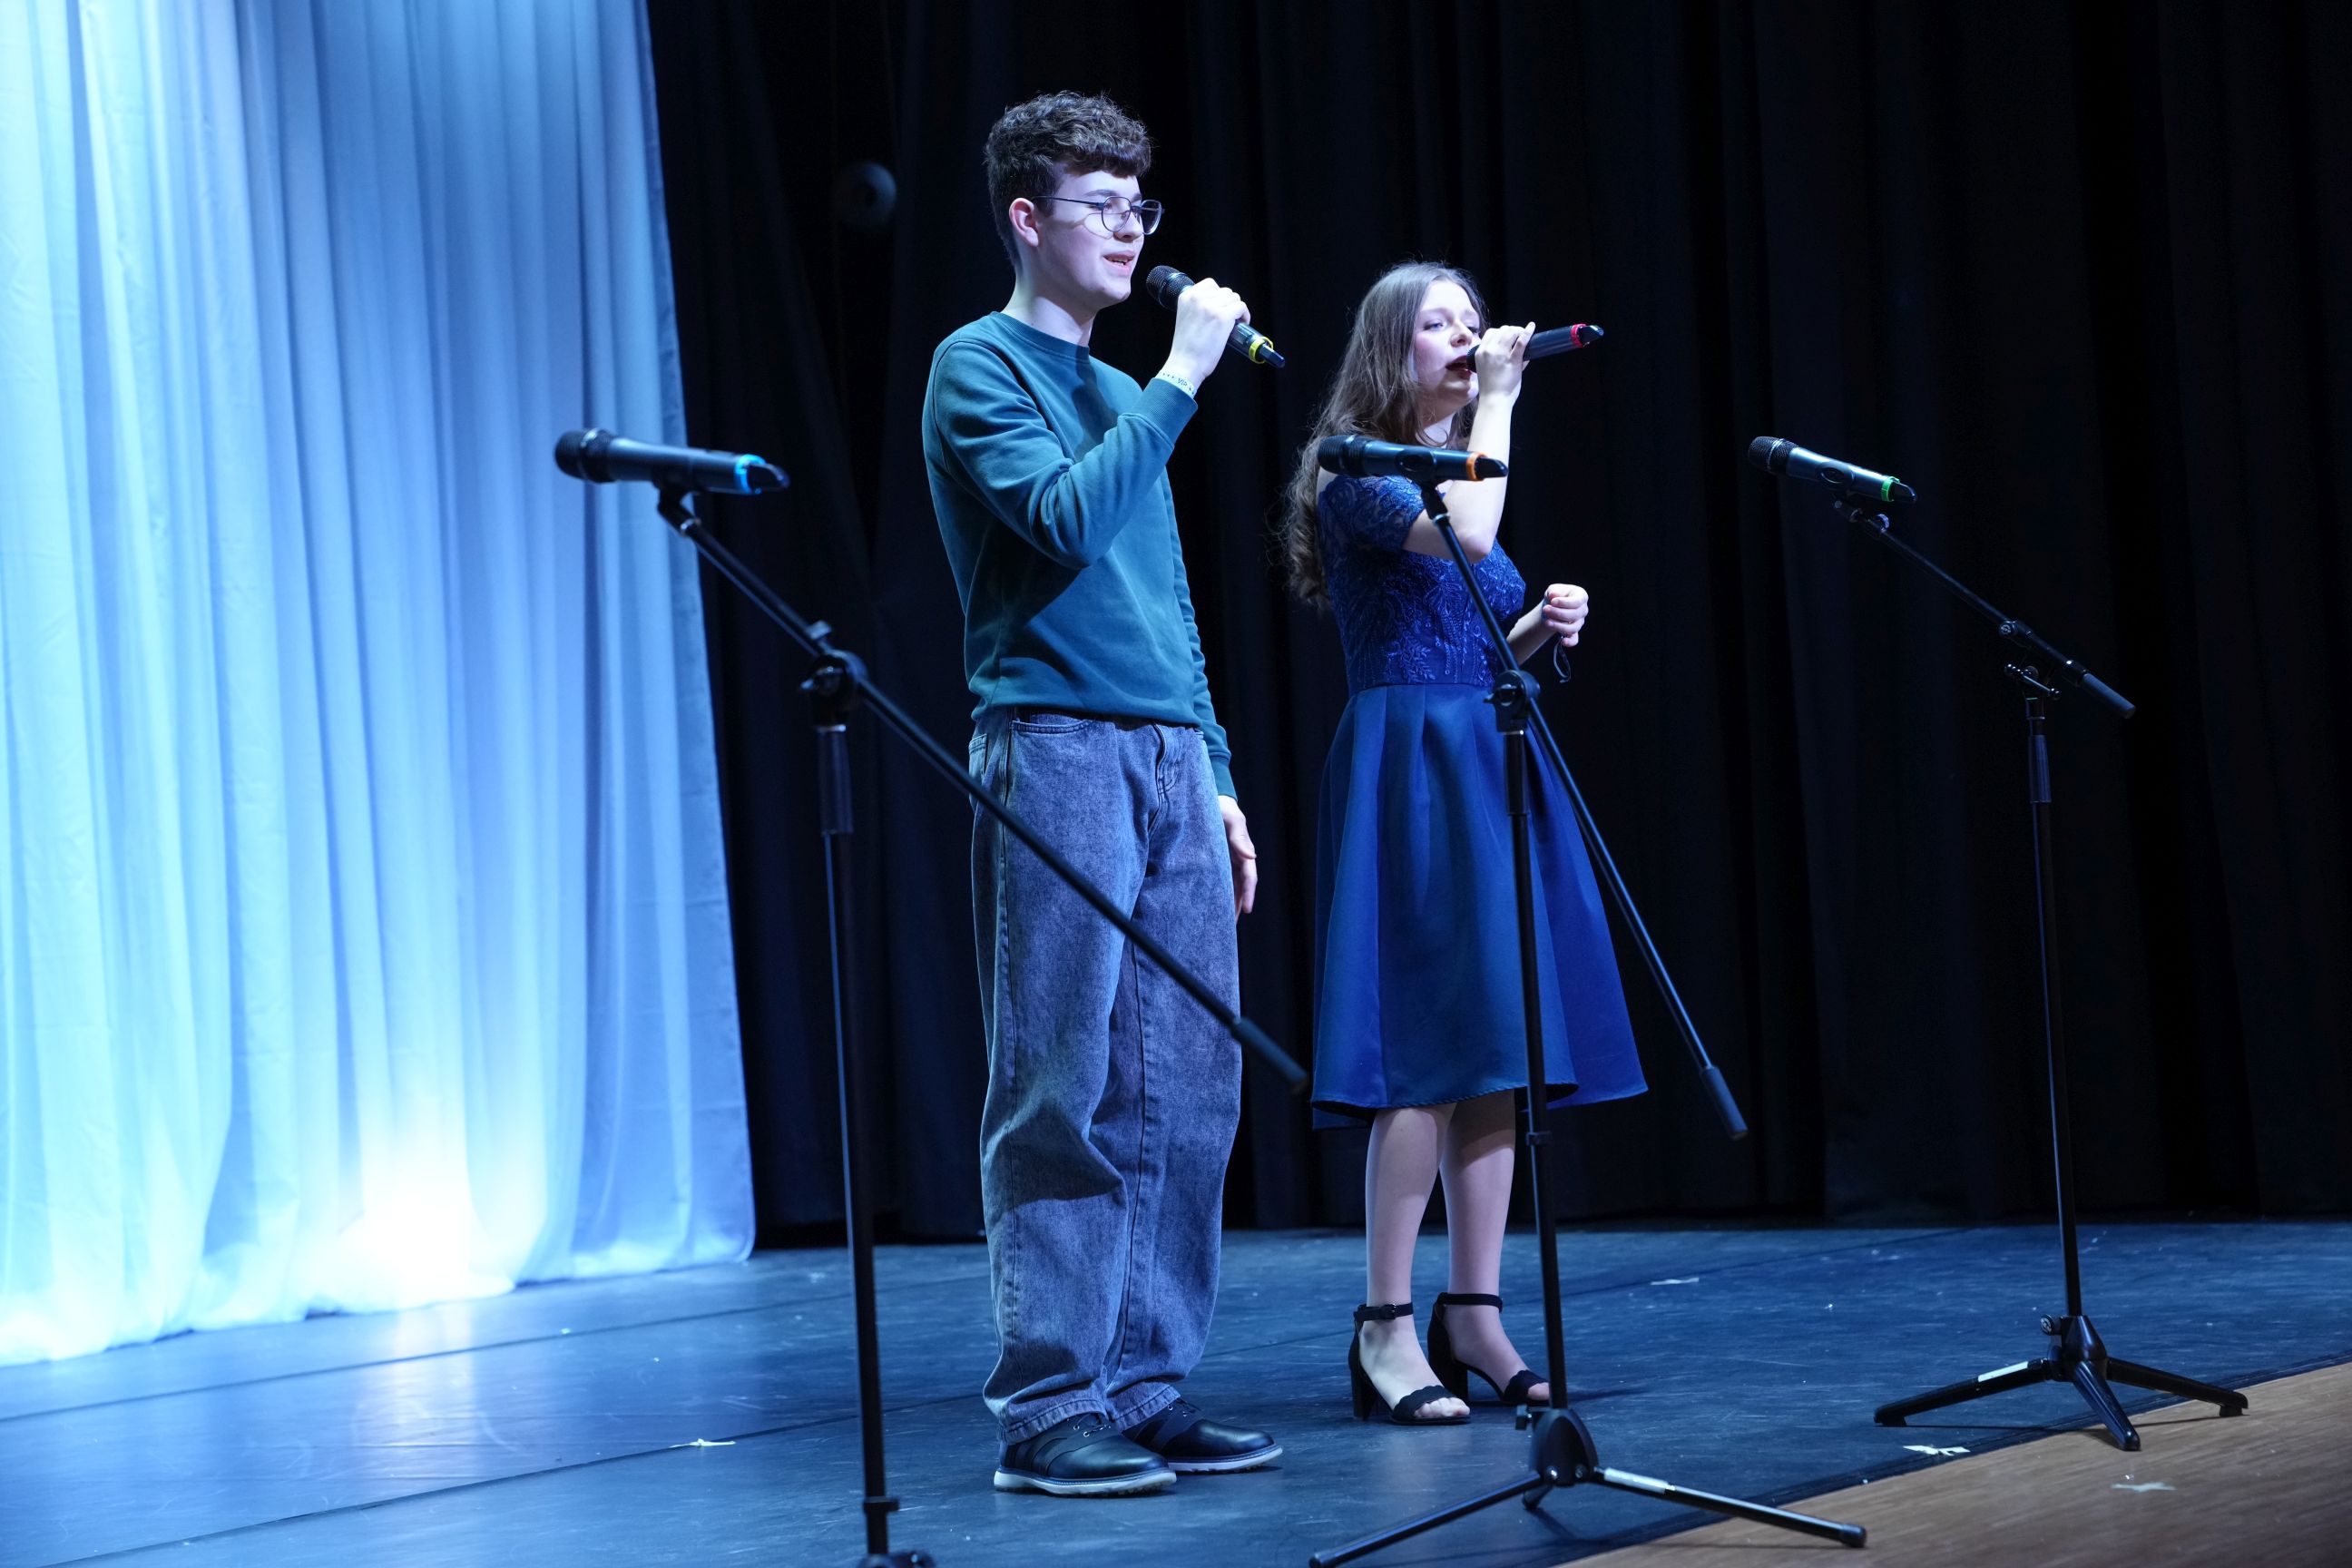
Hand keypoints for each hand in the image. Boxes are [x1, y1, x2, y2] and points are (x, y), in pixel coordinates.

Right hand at [1162, 277, 1249, 389]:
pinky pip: (1241, 307)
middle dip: (1228, 304)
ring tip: (1233, 323)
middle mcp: (1198, 298)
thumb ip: (1197, 306)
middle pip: (1225, 291)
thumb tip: (1217, 303)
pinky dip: (1244, 316)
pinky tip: (1240, 325)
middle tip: (1227, 319)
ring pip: (1235, 298)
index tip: (1220, 307)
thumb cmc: (1186, 347)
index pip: (1210, 284)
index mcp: (1186, 296)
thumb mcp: (1186, 317)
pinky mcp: (1223, 317)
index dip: (1219, 296)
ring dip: (1236, 310)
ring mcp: (1211, 307)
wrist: (1185, 363)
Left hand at [1218, 795, 1257, 918]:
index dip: (1248, 894)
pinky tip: (1210, 903)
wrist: (1208, 800)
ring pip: (1229, 886)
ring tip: (1221, 921)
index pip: (1248, 877)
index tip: (1246, 910)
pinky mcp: (1214, 860)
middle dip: (1237, 905)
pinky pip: (1217, 880)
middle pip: (1239, 887)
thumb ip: (1239, 837)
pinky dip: (1217, 892)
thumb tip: (1251, 857)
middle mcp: (1236, 859)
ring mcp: (1225, 861)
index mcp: (1243, 851)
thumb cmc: (1222, 808)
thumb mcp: (1232, 819)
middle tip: (1230, 925)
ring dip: (1228, 902)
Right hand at [1472, 321, 1534, 405]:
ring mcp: (1500, 354)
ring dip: (1519, 331)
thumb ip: (1498, 357)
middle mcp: (1488, 350)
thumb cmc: (1491, 388)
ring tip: (1524, 336)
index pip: (1491, 333)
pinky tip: (1531, 327)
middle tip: (1518, 336)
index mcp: (1480, 352)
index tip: (1508, 338)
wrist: (1494, 400)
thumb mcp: (1487, 368)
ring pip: (1511, 332)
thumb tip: (1514, 348)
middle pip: (1502, 329)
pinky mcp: (1512, 359)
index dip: (1501, 332)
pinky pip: (1521, 341)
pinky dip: (1527, 332)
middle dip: (1512, 330)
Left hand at [1539, 583, 1587, 647]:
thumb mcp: (1553, 589)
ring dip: (1559, 626)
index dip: (1565, 603)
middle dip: (1558, 613)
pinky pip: (1574, 639)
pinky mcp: (1574, 632)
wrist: (1551, 606)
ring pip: (1573, 628)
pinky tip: (1563, 641)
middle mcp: (1583, 610)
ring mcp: (1579, 622)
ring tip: (1546, 622)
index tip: (1552, 601)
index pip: (1577, 601)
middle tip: (1545, 609)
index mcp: (1581, 597)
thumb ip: (1554, 591)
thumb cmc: (1555, 596)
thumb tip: (1553, 595)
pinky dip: (1570, 642)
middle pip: (1575, 615)